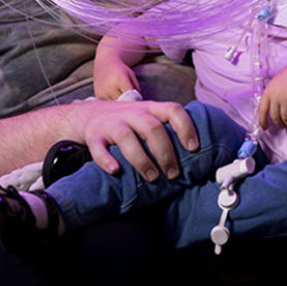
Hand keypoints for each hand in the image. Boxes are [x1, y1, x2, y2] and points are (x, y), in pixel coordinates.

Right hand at [75, 100, 198, 181]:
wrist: (89, 115)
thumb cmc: (128, 122)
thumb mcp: (148, 118)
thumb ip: (167, 129)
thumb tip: (197, 154)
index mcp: (150, 108)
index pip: (172, 110)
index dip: (185, 127)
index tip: (194, 147)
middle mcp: (132, 113)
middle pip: (152, 127)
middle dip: (165, 152)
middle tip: (173, 174)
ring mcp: (111, 123)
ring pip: (126, 138)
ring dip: (141, 159)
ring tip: (152, 177)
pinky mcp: (94, 136)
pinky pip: (98, 147)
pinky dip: (106, 159)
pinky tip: (116, 170)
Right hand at [93, 60, 140, 100]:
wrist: (105, 63)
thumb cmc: (121, 70)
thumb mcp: (131, 75)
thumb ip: (137, 88)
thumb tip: (138, 101)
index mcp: (121, 80)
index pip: (131, 96)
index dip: (135, 98)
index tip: (136, 98)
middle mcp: (111, 86)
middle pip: (123, 101)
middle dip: (127, 100)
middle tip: (129, 97)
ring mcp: (103, 91)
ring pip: (116, 104)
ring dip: (119, 102)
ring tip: (120, 94)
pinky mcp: (98, 95)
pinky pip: (108, 103)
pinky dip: (112, 101)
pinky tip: (112, 94)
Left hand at [257, 55, 286, 128]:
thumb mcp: (276, 84)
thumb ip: (273, 96)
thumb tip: (273, 112)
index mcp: (268, 92)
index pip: (262, 110)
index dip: (262, 121)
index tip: (265, 128)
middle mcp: (275, 95)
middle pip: (275, 117)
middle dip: (281, 124)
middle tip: (286, 125)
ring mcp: (286, 97)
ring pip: (286, 118)